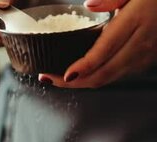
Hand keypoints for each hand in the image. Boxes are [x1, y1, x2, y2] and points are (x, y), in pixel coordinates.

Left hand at [39, 0, 156, 87]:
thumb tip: (90, 4)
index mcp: (135, 21)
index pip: (105, 50)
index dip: (84, 66)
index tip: (66, 75)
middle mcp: (140, 42)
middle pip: (104, 73)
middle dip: (74, 82)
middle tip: (48, 78)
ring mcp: (145, 55)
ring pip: (109, 78)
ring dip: (82, 82)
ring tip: (57, 78)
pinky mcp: (145, 61)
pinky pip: (117, 75)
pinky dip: (96, 78)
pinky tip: (80, 74)